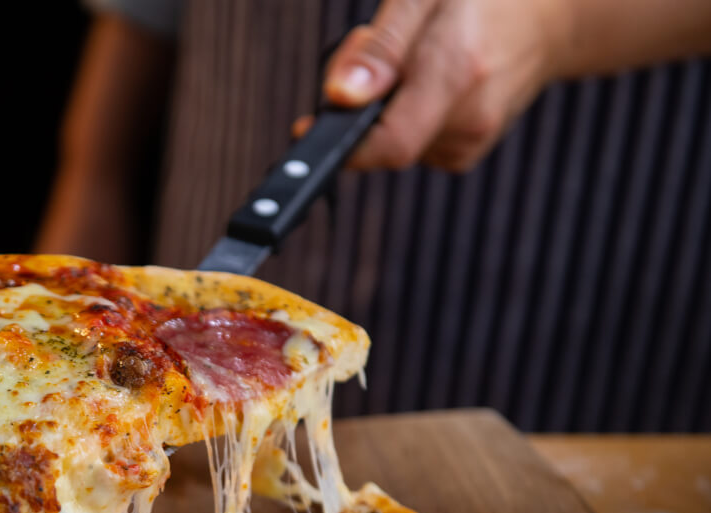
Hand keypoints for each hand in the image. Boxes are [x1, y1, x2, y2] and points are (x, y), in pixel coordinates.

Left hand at [298, 0, 569, 171]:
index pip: (390, 144)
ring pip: (394, 141)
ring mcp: (473, 140)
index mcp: (456, 73)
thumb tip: (340, 98)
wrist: (549, 18)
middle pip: (382, 141)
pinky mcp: (467, 152)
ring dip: (384, 108)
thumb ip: (381, 48)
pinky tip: (426, 85)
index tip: (309, 126)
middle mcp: (470, 117)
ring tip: (409, 63)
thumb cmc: (481, 1)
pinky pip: (412, 144)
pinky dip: (405, 117)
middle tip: (371, 53)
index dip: (345, 145)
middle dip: (361, 106)